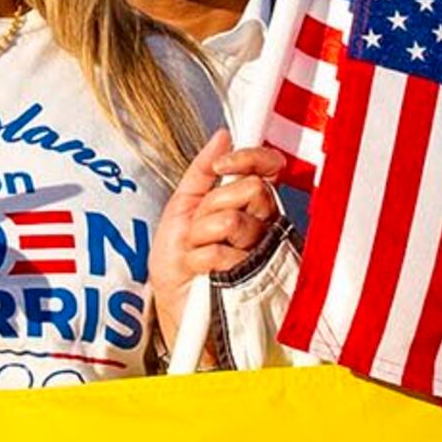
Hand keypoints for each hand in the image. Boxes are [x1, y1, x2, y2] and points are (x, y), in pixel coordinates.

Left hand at [157, 132, 291, 292]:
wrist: (172, 304)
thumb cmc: (178, 261)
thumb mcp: (181, 207)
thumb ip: (201, 172)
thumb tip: (222, 137)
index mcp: (248, 203)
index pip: (269, 167)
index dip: (251, 157)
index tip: (221, 167)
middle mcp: (263, 223)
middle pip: (250, 188)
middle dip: (211, 207)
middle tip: (197, 230)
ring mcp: (263, 250)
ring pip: (233, 220)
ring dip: (201, 238)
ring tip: (196, 254)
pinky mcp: (256, 278)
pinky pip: (225, 252)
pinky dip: (201, 260)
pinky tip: (201, 272)